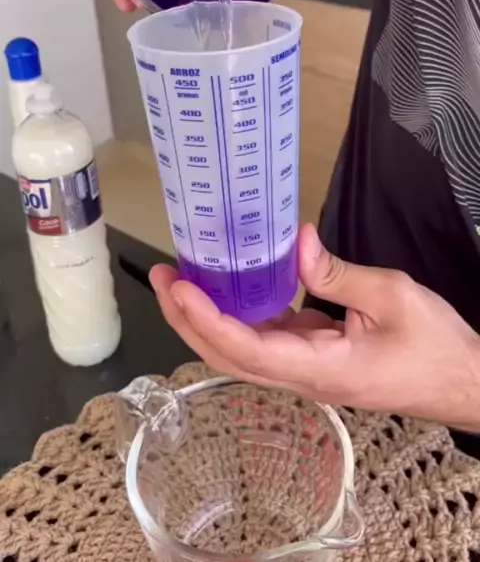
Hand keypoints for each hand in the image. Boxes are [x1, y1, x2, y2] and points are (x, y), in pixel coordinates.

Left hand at [151, 224, 479, 430]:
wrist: (462, 382)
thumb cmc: (434, 345)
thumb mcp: (392, 298)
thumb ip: (339, 273)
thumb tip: (298, 243)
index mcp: (319, 367)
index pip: (246, 350)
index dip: (206, 320)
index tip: (178, 287)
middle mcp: (302, 376)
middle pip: (228, 356)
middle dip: (187, 319)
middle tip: (162, 276)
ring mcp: (305, 370)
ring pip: (240, 352)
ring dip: (206, 319)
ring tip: (181, 280)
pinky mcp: (313, 358)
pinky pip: (265, 341)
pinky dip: (238, 316)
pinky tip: (230, 289)